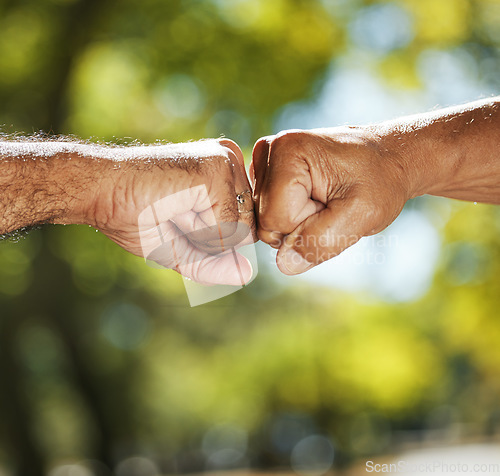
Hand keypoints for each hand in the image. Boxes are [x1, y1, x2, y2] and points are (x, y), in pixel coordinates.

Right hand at [91, 139, 255, 284]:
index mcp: (227, 172)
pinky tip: (175, 205)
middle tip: (176, 213)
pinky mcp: (218, 169)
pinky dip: (199, 230)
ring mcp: (228, 162)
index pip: (247, 227)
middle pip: (249, 231)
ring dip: (203, 234)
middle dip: (210, 239)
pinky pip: (228, 227)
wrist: (102, 193)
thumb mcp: (181, 250)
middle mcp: (233, 160)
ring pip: (242, 231)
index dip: (213, 241)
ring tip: (175, 207)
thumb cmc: (137, 216)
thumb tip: (248, 274)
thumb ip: (216, 264)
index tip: (179, 216)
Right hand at [250, 127, 410, 274]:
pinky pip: (267, 214)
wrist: (387, 158)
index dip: (308, 226)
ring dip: (297, 221)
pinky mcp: (265, 171)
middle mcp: (268, 150)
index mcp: (287, 150)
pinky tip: (313, 197)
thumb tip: (284, 264)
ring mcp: (263, 161)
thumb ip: (322, 241)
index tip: (335, 204)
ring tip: (325, 198)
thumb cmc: (380, 180)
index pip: (276, 220)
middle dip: (301, 224)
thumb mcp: (362, 214)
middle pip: (266, 221)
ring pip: (265, 221)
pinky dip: (291, 215)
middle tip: (331, 203)